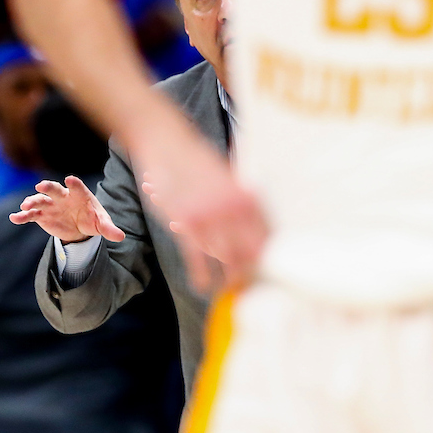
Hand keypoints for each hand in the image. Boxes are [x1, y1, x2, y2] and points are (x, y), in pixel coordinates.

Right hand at [10, 176, 125, 242]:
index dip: (74, 183)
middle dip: (48, 187)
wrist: (80, 228)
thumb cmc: (93, 220)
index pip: (77, 186)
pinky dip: (22, 216)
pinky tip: (14, 218)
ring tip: (26, 205)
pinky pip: (31, 215)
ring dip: (32, 201)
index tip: (70, 180)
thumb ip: (110, 229)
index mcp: (79, 194)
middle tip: (42, 186)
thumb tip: (121, 236)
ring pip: (40, 200)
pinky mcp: (42, 215)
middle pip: (54, 189)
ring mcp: (51, 205)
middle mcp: (63, 196)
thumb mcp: (102, 224)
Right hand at [131, 121, 266, 291]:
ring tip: (228, 288)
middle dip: (250, 272)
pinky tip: (203, 285)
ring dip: (228, 277)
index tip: (263, 269)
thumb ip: (242, 202)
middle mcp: (233, 207)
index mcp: (248, 196)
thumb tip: (256, 228)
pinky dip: (202, 275)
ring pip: (226, 258)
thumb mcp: (229, 179)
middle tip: (247, 285)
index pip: (265, 236)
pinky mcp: (186, 223)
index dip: (265, 256)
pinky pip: (198, 258)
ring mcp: (210, 216)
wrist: (167, 143)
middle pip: (250, 252)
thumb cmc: (197, 163)